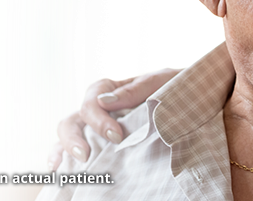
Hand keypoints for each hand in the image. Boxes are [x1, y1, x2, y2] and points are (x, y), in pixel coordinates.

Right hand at [47, 68, 180, 170]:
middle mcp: (100, 107)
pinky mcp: (103, 143)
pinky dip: (62, 157)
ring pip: (69, 133)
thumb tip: (104, 102)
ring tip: (64, 166)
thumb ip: (133, 90)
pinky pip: (75, 148)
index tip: (116, 136)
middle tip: (86, 154)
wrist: (194, 99)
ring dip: (63, 148)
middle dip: (74, 137)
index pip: (92, 100)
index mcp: (111, 89)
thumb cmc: (176, 87)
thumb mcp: (159, 83)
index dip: (98, 119)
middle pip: (74, 118)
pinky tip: (59, 170)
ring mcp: (98, 126)